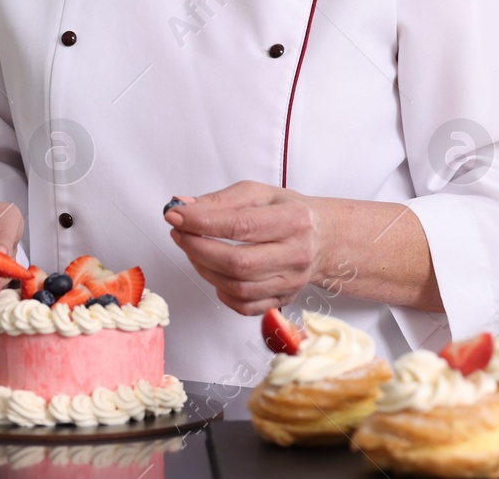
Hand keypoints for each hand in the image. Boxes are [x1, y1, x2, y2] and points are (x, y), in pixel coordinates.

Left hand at [164, 181, 326, 315]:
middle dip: (198, 248)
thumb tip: (182, 205)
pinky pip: (243, 305)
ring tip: (192, 248)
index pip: (241, 226)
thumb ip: (219, 200)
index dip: (202, 222)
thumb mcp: (258, 193)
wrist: (322, 237)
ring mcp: (291, 282)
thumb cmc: (288, 212)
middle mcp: (297, 254)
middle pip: (238, 263)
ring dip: (204, 268)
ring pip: (237, 287)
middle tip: (179, 233)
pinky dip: (220, 290)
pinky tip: (214, 270)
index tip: (176, 215)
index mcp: (294, 220)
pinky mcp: (283, 300)